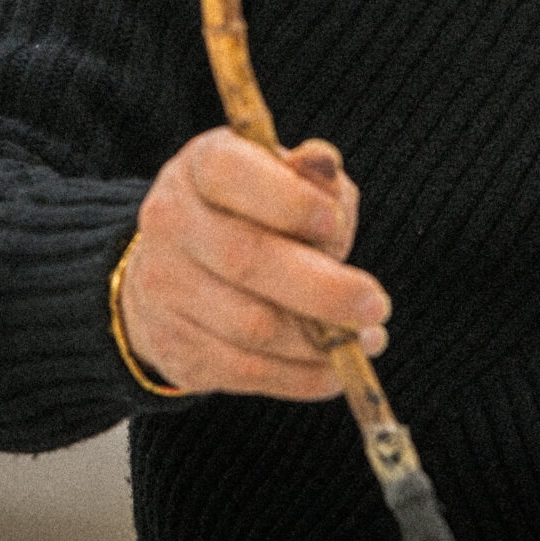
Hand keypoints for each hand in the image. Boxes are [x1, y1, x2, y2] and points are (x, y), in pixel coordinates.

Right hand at [116, 128, 388, 398]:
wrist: (183, 267)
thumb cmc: (257, 211)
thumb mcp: (286, 178)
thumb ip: (312, 176)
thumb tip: (322, 163)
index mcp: (202, 166)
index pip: (233, 176)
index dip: (286, 200)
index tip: (333, 221)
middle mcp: (171, 222)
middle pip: (245, 260)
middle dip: (321, 288)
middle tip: (375, 305)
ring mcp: (164, 288)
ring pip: (250, 326)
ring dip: (319, 342)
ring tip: (367, 337)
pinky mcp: (174, 346)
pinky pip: (245, 371)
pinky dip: (300, 377)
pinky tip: (335, 369)